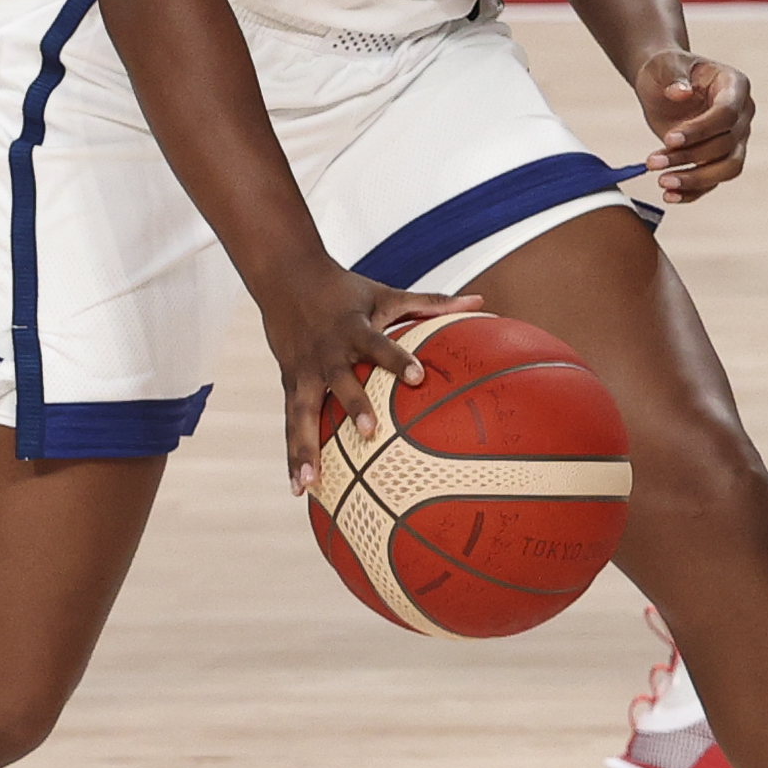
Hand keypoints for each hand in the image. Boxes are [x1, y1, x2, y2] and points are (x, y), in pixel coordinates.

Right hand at [267, 270, 487, 492]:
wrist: (286, 276)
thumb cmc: (346, 290)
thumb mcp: (386, 294)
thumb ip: (431, 303)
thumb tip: (480, 302)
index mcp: (354, 329)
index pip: (379, 344)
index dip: (398, 359)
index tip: (419, 377)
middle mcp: (327, 352)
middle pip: (339, 381)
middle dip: (352, 404)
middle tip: (368, 432)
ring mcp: (304, 371)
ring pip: (302, 413)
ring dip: (305, 449)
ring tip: (310, 484)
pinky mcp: (289, 384)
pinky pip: (291, 423)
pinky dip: (293, 455)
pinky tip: (298, 490)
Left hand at [633, 47, 751, 203]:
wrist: (661, 83)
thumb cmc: (665, 69)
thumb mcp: (664, 64)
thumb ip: (673, 75)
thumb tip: (680, 92)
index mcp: (735, 85)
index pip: (727, 113)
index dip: (700, 130)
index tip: (669, 139)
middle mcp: (742, 114)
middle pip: (727, 144)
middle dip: (690, 157)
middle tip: (653, 162)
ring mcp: (734, 138)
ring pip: (726, 168)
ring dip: (694, 179)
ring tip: (662, 182)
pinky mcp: (719, 157)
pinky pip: (713, 181)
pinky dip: (693, 192)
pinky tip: (670, 195)